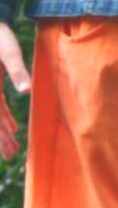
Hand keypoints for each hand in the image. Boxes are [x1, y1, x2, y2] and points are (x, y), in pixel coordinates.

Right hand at [0, 22, 29, 159]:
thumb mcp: (9, 52)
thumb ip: (17, 71)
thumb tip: (26, 91)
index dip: (0, 134)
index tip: (9, 149)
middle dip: (0, 138)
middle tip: (11, 155)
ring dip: (2, 130)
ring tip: (12, 146)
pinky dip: (3, 116)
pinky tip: (12, 125)